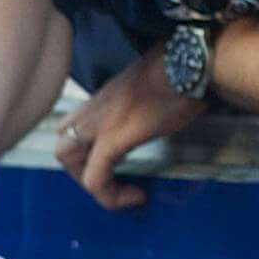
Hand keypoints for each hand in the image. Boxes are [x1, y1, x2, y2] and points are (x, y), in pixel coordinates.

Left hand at [52, 44, 207, 212]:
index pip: (75, 126)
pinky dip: (109, 195)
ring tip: (120, 190)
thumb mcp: (157, 84)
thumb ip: (146, 100)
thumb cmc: (186, 67)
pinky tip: (137, 197)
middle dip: (83, 170)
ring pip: (66, 157)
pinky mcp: (115, 137)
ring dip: (91, 181)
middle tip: (114, 180)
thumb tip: (156, 115)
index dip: (90, 151)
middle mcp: (98, 107)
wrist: (195, 61)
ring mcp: (103, 120)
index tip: (125, 164)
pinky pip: (95, 177)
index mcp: (108, 95)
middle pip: (63, 142)